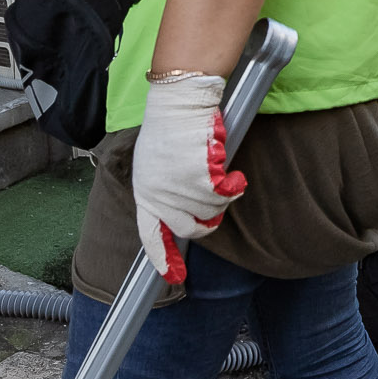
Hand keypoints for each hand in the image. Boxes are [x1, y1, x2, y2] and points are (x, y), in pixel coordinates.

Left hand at [130, 73, 246, 283]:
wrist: (180, 103)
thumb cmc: (169, 128)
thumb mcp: (152, 163)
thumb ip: (161, 190)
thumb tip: (178, 212)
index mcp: (144, 193)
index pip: (150, 234)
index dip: (162, 257)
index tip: (172, 276)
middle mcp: (159, 196)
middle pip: (191, 228)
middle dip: (206, 218)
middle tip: (213, 195)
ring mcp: (180, 190)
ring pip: (212, 211)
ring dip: (220, 195)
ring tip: (213, 168)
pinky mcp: (201, 179)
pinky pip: (226, 195)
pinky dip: (233, 185)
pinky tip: (231, 173)